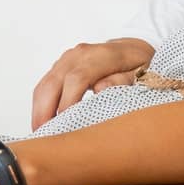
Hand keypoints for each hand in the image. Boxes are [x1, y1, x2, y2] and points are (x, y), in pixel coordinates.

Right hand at [30, 37, 153, 130]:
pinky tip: (44, 122)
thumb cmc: (141, 64)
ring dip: (39, 111)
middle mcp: (79, 54)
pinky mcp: (60, 66)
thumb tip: (100, 89)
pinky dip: (41, 104)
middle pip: (53, 82)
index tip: (65, 124)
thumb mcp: (144, 73)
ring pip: (44, 85)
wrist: (134, 47)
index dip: (68, 102)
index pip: (77, 78)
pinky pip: (45, 85)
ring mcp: (67, 59)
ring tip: (42, 134)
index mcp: (102, 55)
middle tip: (44, 137)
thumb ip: (124, 80)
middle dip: (45, 112)